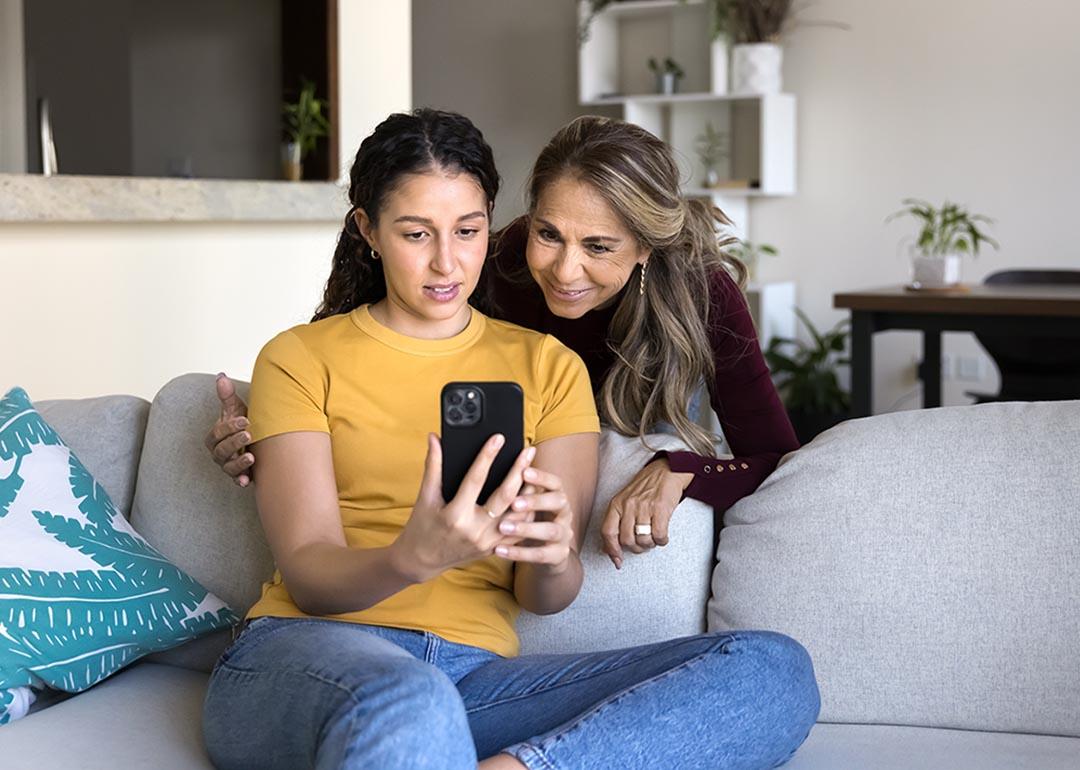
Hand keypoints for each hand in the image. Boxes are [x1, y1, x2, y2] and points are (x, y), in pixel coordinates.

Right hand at [204, 373, 253, 486]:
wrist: (255, 440)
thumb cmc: (243, 423)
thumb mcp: (236, 409)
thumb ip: (227, 395)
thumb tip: (221, 375)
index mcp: (215, 437)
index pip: (217, 433)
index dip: (230, 426)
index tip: (245, 419)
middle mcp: (219, 453)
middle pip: (221, 451)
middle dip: (234, 443)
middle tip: (249, 434)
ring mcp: (228, 466)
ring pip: (228, 467)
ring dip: (239, 463)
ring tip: (252, 457)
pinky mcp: (239, 475)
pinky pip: (237, 481)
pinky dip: (241, 481)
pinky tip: (247, 481)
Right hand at [393, 433, 535, 582]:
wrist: (422, 561)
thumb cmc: (422, 526)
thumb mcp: (425, 497)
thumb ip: (432, 466)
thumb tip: (434, 438)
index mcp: (455, 515)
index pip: (475, 479)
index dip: (487, 456)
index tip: (498, 438)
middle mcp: (474, 530)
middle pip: (504, 496)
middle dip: (519, 470)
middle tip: (528, 450)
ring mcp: (487, 542)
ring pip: (518, 514)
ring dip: (529, 491)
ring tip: (536, 470)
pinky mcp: (494, 548)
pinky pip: (518, 530)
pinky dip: (527, 512)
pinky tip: (532, 495)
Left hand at [494, 465, 575, 574]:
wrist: (551, 552)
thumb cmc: (534, 520)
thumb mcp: (532, 503)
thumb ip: (524, 489)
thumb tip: (501, 466)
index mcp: (558, 496)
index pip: (555, 482)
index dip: (542, 477)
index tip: (524, 472)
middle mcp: (565, 513)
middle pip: (558, 502)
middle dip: (536, 501)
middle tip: (514, 502)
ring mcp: (564, 535)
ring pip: (551, 530)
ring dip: (527, 528)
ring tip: (503, 527)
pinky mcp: (558, 554)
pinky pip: (540, 555)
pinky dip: (519, 553)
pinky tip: (499, 550)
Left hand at [600, 458, 693, 568]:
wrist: (666, 471)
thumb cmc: (645, 487)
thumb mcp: (625, 500)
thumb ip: (617, 521)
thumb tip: (609, 549)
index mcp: (616, 504)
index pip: (607, 532)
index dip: (611, 550)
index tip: (618, 560)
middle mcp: (628, 505)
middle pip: (626, 540)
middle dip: (636, 548)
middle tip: (642, 545)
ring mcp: (644, 507)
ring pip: (642, 539)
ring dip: (649, 545)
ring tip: (653, 539)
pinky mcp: (660, 508)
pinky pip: (658, 535)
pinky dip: (661, 540)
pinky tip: (662, 536)